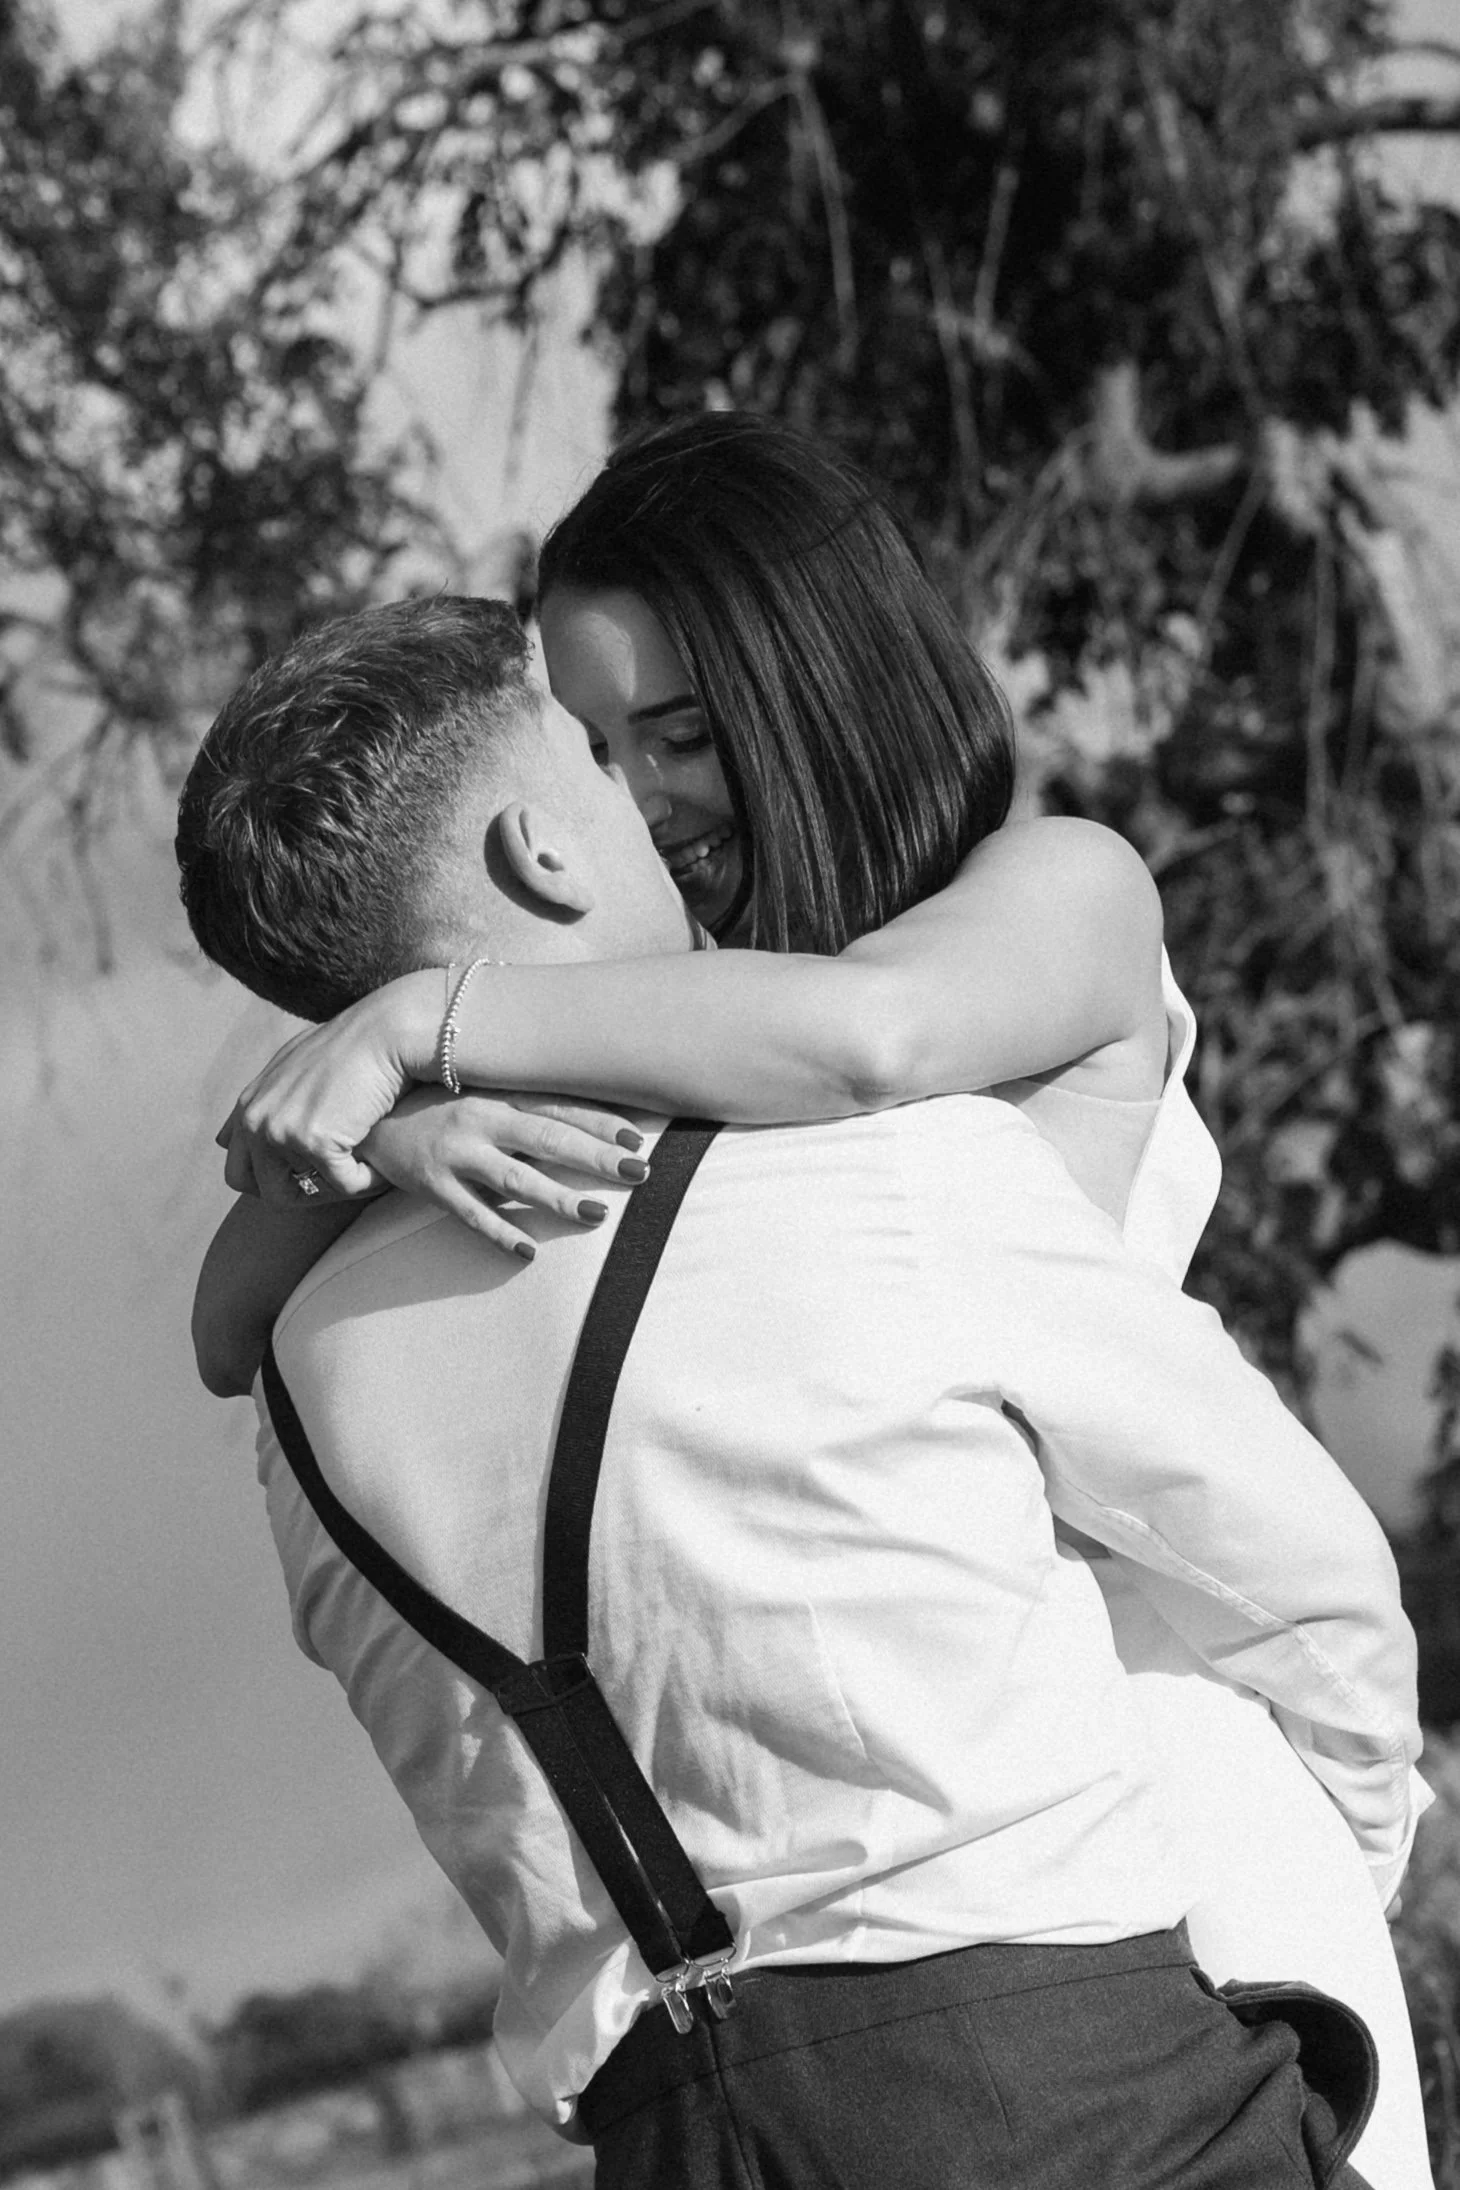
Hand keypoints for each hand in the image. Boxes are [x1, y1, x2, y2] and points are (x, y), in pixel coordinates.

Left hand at [218, 974, 436, 1203]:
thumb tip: (235, 1136)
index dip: (273, 1179)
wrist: (384, 1031)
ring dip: (334, 1188)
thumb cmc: (351, 1045)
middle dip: (296, 1194)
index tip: (308, 1175)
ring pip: (303, 1193)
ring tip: (362, 1170)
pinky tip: (383, 1165)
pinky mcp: (316, 1141)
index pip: (238, 1168)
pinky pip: (345, 1185)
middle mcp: (255, 1120)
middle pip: (259, 1188)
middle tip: (331, 1183)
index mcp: (248, 1105)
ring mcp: (281, 1132)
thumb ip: (269, 1100)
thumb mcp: (294, 1066)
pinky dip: (368, 1180)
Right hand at [363, 1088, 649, 1256]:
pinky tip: (530, 1251)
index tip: (637, 1139)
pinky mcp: (433, 1186)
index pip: (558, 1108)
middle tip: (639, 1173)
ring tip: (597, 1214)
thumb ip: (527, 1111)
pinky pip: (473, 1214)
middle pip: (548, 1139)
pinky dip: (502, 1233)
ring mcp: (456, 1155)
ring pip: (516, 1179)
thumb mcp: (483, 1098)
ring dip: (558, 1197)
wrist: (371, 1121)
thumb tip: (588, 1128)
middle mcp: (480, 1121)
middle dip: (595, 1157)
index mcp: (498, 1097)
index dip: (599, 1123)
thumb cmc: (441, 1108)